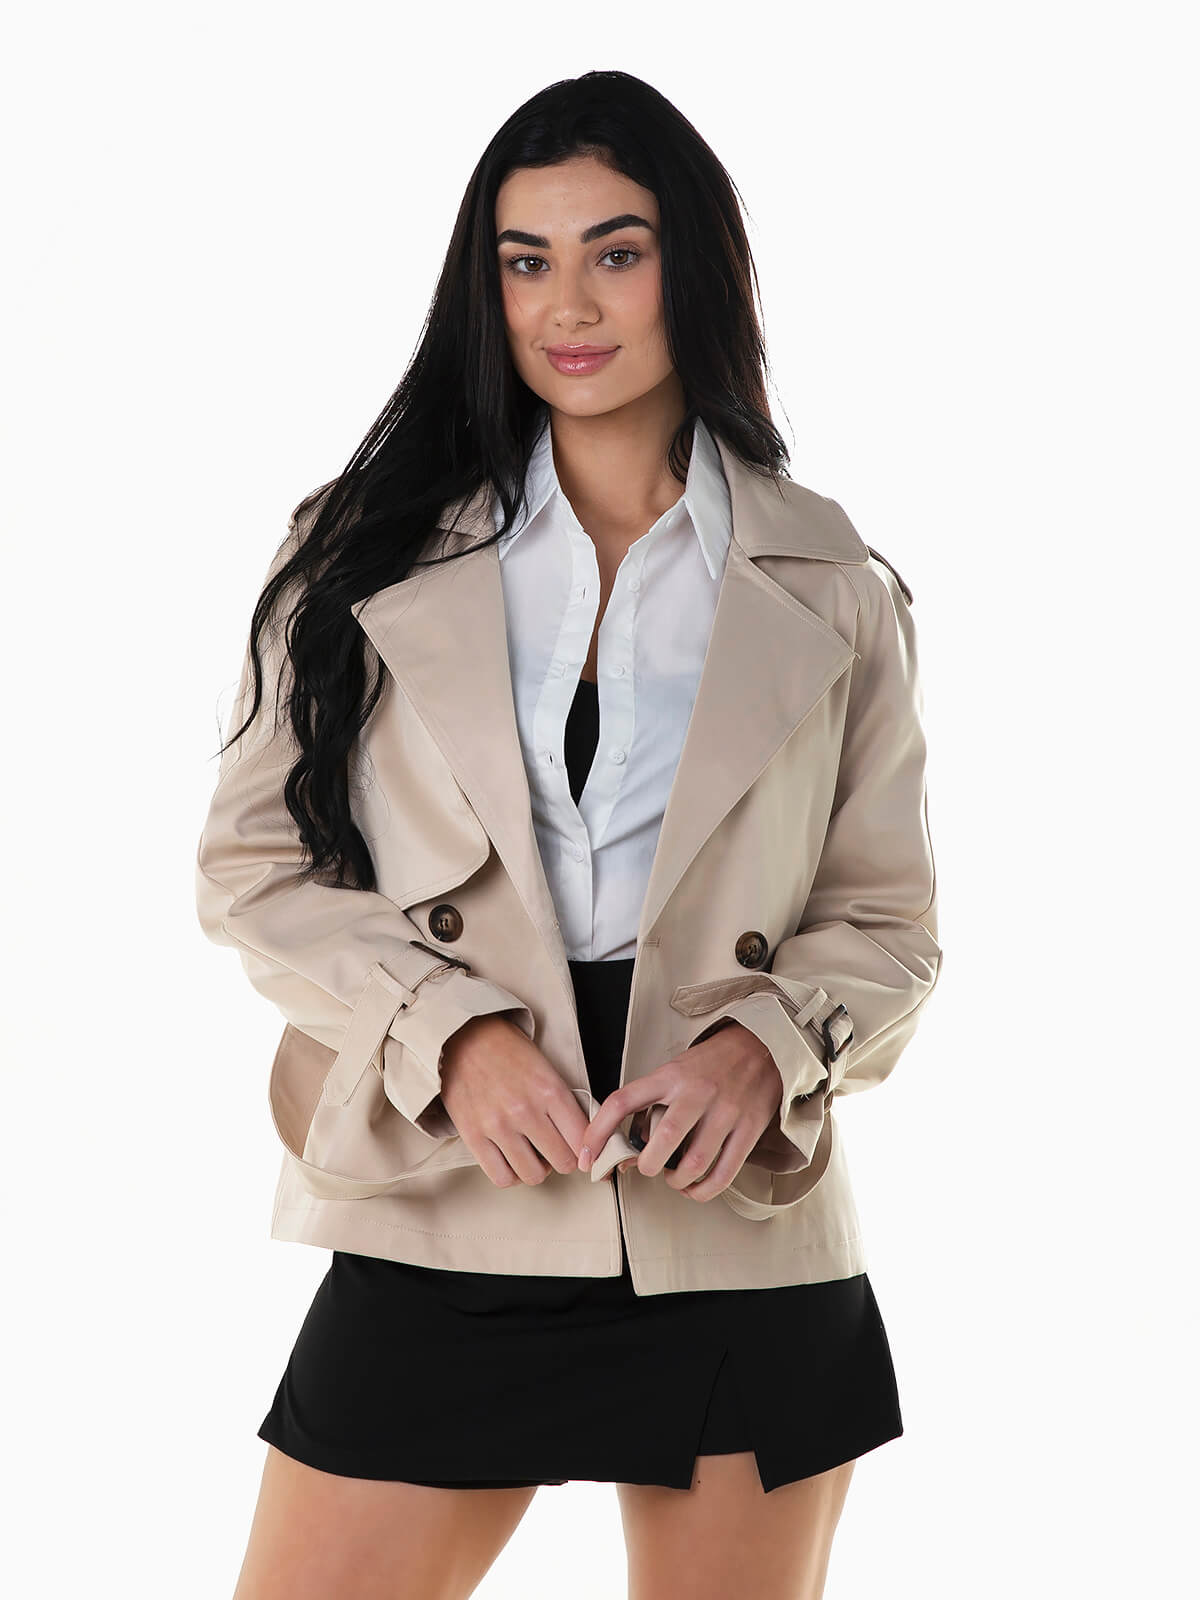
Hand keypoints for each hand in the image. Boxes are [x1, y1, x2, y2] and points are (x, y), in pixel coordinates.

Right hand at [438, 1013, 589, 1188]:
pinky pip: (501, 1177)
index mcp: (550, 1089)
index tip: (580, 1148)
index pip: (583, 1138)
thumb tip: (581, 1136)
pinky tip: (511, 1159)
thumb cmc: (506, 1049)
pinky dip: (510, 1174)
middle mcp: (526, 1110)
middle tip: (556, 1149)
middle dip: (563, 1158)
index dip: (586, 1147)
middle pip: (563, 1161)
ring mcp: (498, 1125)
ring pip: (533, 1175)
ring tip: (532, 1154)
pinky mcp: (474, 1136)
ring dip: (537, 1169)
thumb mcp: (546, 1067)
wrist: (464, 1036)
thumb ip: (564, 1101)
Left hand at [576, 1019, 783, 1200]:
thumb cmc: (711, 1063)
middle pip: (662, 1142)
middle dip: (647, 1166)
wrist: (761, 1045)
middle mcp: (696, 1093)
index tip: (588, 1156)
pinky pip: (723, 1173)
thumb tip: (626, 1152)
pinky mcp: (749, 1128)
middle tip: (646, 1168)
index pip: (622, 1103)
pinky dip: (704, 1190)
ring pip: (693, 1163)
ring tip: (673, 1178)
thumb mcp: (674, 1071)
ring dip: (676, 1181)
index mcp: (669, 1076)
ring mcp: (725, 1112)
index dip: (598, 1133)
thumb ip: (650, 1105)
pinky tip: (695, 1187)